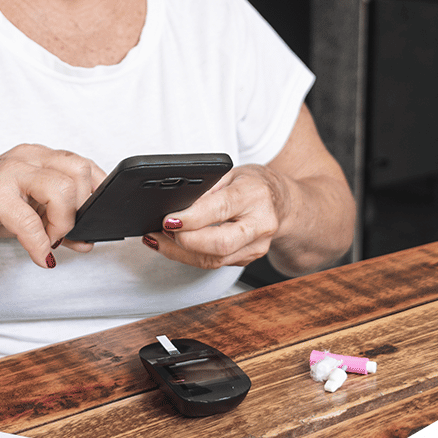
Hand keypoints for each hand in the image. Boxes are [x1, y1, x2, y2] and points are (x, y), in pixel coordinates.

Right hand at [0, 144, 104, 268]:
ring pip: (60, 190)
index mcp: (37, 155)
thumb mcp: (28, 212)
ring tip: (49, 240)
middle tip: (65, 232)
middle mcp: (25, 158)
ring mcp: (8, 174)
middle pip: (79, 173)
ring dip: (63, 224)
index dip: (97, 192)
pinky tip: (39, 255)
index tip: (97, 216)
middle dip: (81, 210)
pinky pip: (29, 222)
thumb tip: (88, 240)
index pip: (84, 164)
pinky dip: (40, 244)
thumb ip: (58, 221)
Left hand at [143, 165, 289, 269]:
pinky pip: (215, 264)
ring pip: (214, 260)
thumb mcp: (230, 173)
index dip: (192, 218)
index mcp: (254, 195)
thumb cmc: (251, 184)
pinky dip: (189, 257)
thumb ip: (206, 187)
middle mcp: (261, 224)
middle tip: (162, 231)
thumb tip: (175, 204)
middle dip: (185, 242)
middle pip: (220, 244)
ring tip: (157, 240)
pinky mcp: (248, 259)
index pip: (221, 209)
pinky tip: (173, 247)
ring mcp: (257, 246)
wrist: (280, 201)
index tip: (168, 220)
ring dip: (181, 253)